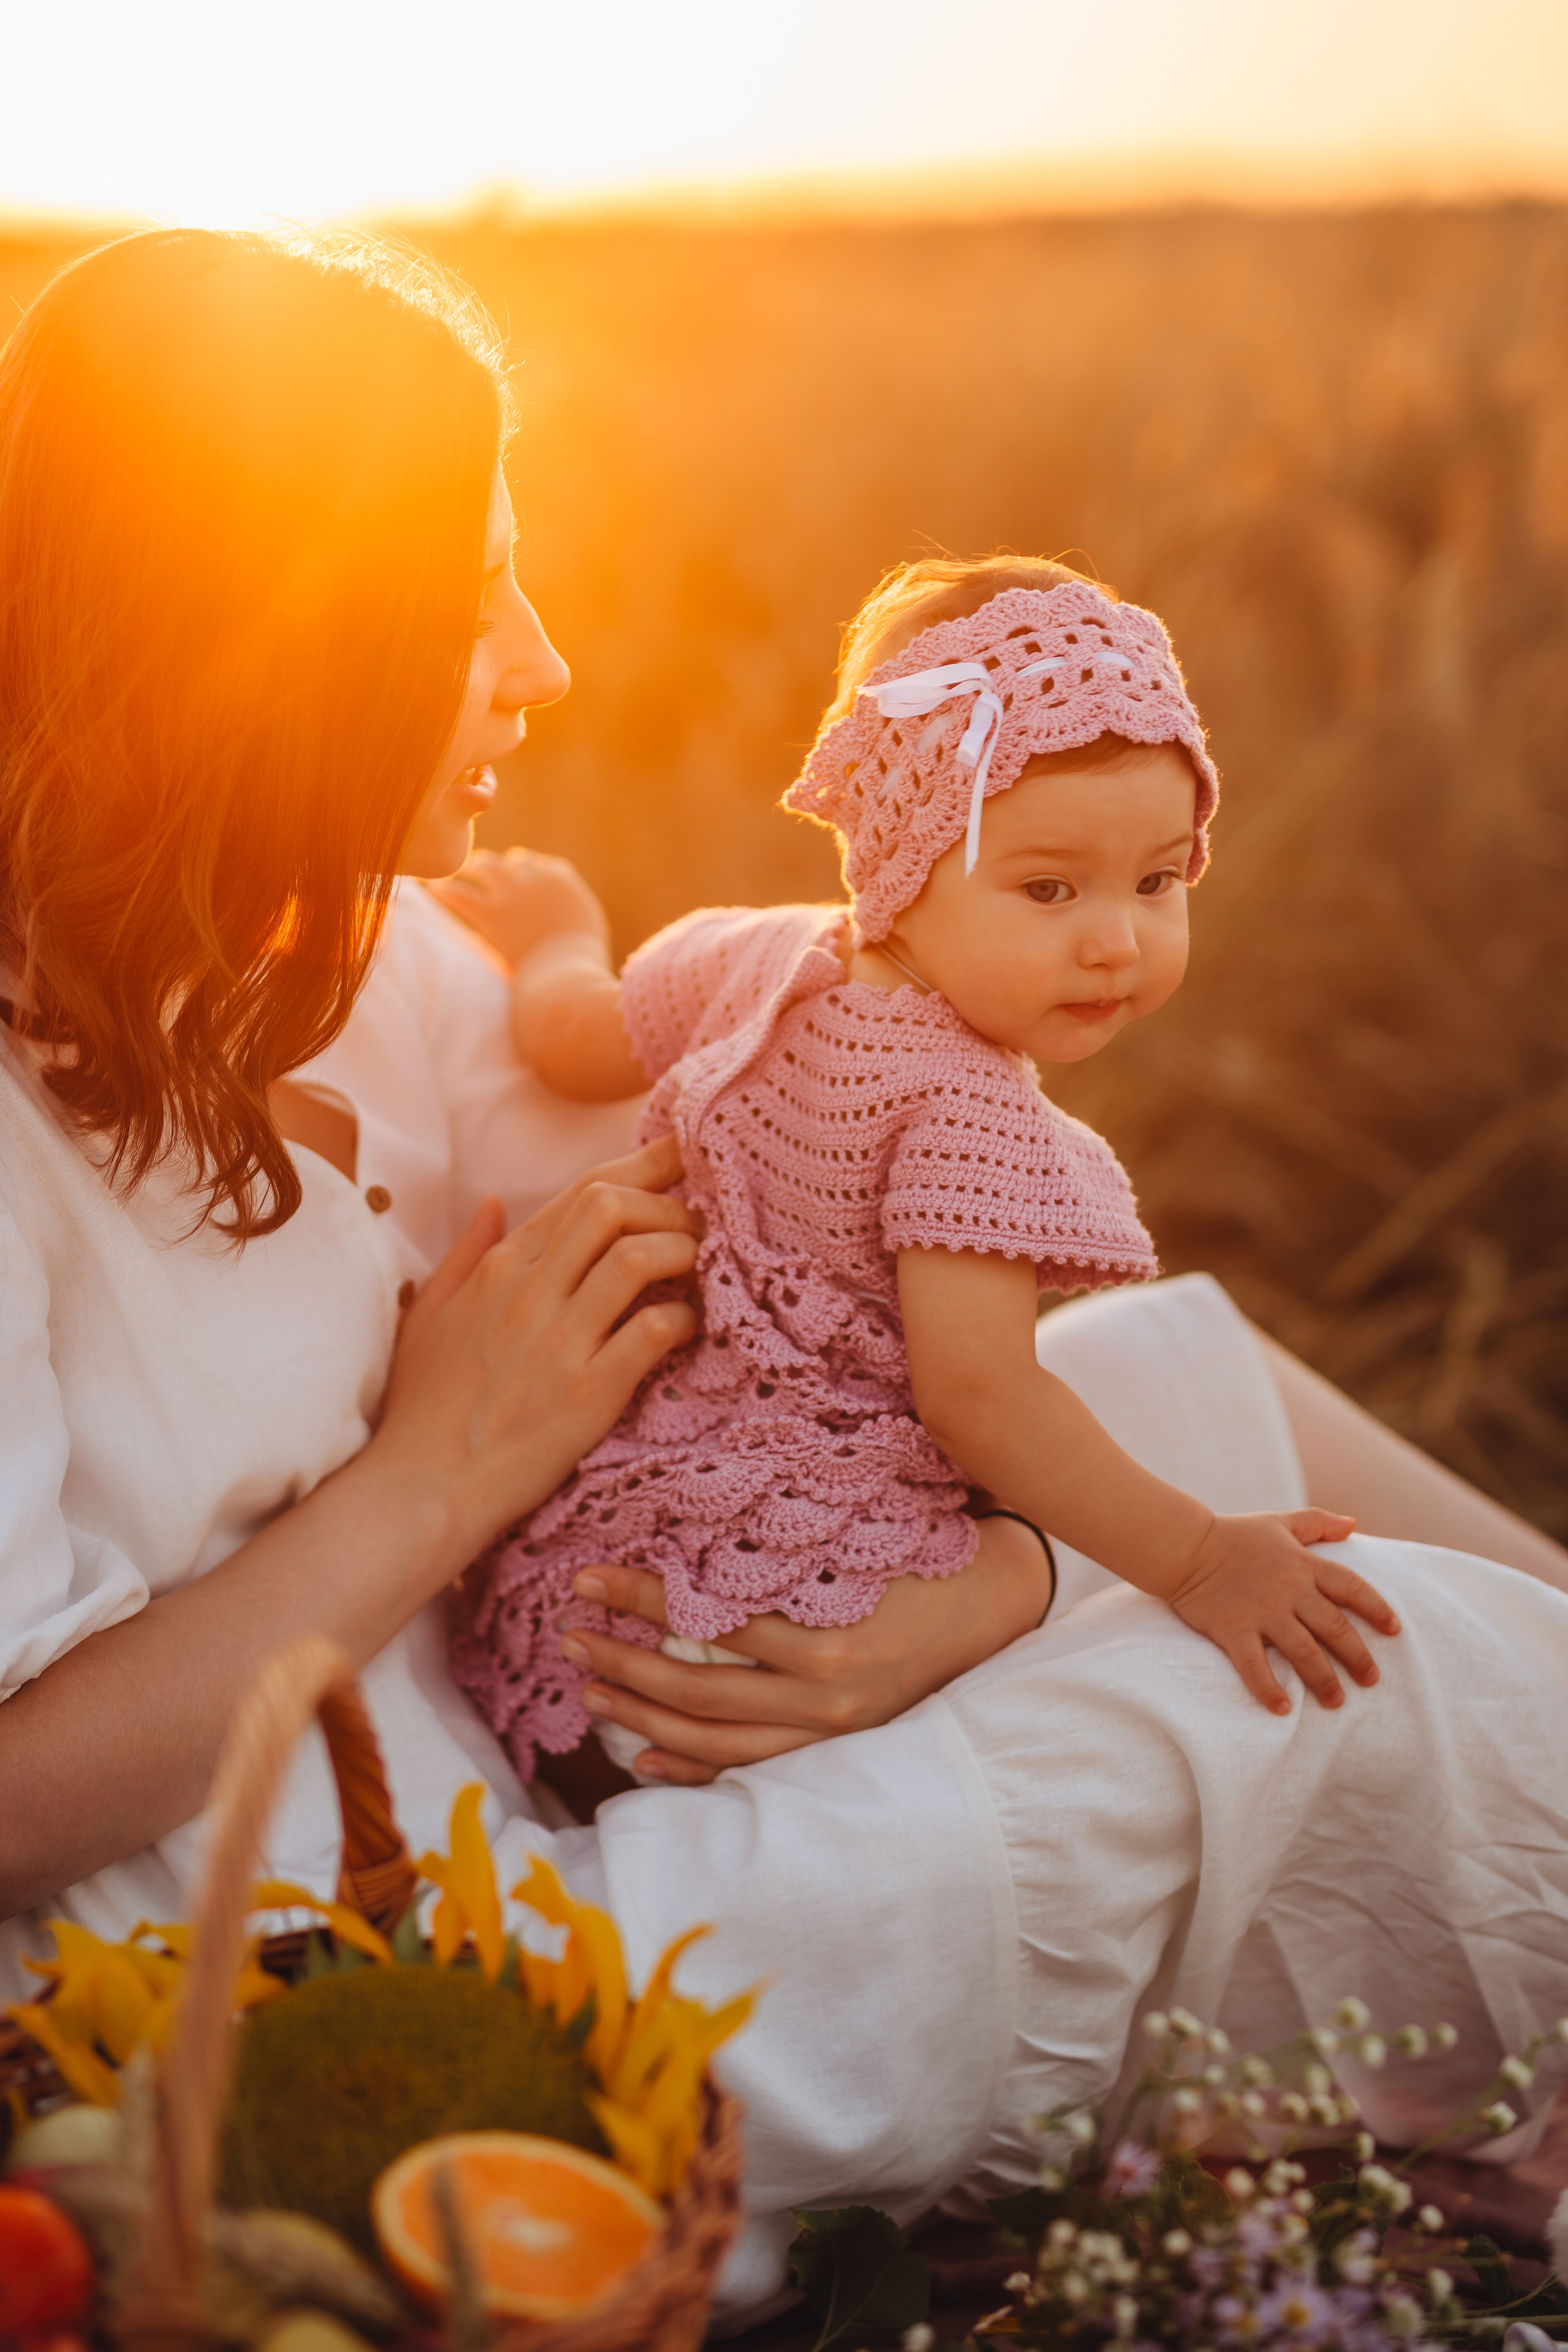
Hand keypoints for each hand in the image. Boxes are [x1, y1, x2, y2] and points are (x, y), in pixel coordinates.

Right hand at [374, 1135, 696, 1557]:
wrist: (424, 1487)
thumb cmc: (425, 1407)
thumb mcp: (428, 1315)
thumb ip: (465, 1254)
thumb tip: (492, 1202)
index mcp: (501, 1268)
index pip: (582, 1190)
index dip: (642, 1166)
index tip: (680, 1157)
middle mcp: (531, 1292)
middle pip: (612, 1206)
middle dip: (666, 1203)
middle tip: (694, 1221)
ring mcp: (560, 1340)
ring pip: (637, 1257)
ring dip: (680, 1251)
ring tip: (697, 1266)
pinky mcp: (588, 1391)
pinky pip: (651, 1331)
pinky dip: (681, 1319)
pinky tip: (685, 1327)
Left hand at [426, 847, 610, 972]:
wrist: (566, 970)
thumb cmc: (582, 955)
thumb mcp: (588, 921)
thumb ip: (573, 904)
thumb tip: (562, 904)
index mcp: (561, 878)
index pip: (540, 864)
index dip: (528, 868)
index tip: (519, 872)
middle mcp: (535, 878)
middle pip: (512, 861)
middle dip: (500, 864)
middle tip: (484, 867)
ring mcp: (511, 893)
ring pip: (486, 867)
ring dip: (473, 866)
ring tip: (461, 869)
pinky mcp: (491, 913)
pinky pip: (460, 895)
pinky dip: (444, 890)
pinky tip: (431, 887)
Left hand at [554, 1514, 1055, 1782]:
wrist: (997, 1605)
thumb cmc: (919, 1553)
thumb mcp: (849, 1542)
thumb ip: (776, 1552)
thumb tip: (685, 1542)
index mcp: (825, 1635)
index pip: (707, 1619)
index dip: (640, 1599)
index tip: (589, 1579)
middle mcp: (825, 1695)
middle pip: (697, 1689)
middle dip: (623, 1664)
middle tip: (570, 1639)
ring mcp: (831, 1732)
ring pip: (715, 1739)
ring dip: (643, 1717)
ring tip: (591, 1691)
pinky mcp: (837, 1749)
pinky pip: (752, 1770)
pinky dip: (692, 1768)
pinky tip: (644, 1759)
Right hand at [1166, 1509, 1398, 1714]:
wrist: (1186, 1547)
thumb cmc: (1234, 1534)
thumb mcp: (1280, 1522)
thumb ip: (1318, 1522)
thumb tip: (1354, 1524)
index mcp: (1304, 1566)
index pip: (1352, 1588)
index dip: (1377, 1609)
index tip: (1394, 1630)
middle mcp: (1290, 1592)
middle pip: (1335, 1628)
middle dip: (1358, 1657)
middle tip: (1372, 1680)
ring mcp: (1262, 1613)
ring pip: (1304, 1652)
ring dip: (1323, 1680)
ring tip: (1337, 1701)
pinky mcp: (1234, 1631)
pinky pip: (1255, 1666)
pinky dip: (1269, 1689)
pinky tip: (1283, 1709)